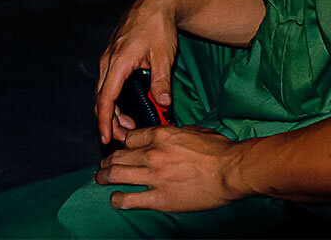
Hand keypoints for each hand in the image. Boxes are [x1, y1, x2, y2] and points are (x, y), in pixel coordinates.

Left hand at [94, 125, 242, 210]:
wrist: (231, 171)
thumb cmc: (220, 150)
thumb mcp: (196, 131)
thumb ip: (177, 132)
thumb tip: (172, 135)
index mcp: (162, 135)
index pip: (131, 137)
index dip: (124, 143)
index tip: (122, 148)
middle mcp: (153, 154)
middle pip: (120, 155)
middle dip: (108, 160)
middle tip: (103, 164)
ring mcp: (154, 177)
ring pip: (118, 175)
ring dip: (105, 177)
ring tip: (100, 179)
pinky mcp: (160, 198)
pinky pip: (131, 199)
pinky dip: (119, 199)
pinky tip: (115, 199)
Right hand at [95, 0, 178, 143]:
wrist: (156, 3)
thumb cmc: (159, 26)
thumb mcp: (164, 55)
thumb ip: (162, 80)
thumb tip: (163, 103)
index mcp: (118, 62)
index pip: (106, 98)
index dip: (104, 121)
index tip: (106, 139)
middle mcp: (108, 60)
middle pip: (101, 98)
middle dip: (109, 121)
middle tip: (123, 138)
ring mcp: (109, 57)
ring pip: (104, 90)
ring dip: (112, 110)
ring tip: (128, 125)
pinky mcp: (113, 55)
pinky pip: (108, 81)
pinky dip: (113, 97)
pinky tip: (126, 105)